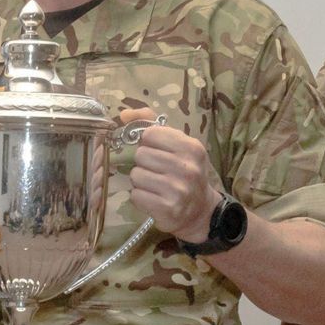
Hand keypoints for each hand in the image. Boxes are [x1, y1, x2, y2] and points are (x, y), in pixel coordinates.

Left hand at [118, 108, 217, 241]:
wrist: (200, 211)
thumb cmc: (185, 173)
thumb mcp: (178, 146)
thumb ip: (152, 124)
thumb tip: (124, 114)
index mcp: (191, 147)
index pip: (150, 134)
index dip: (148, 143)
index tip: (157, 151)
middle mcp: (187, 167)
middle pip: (141, 155)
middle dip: (144, 164)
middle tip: (157, 172)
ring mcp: (177, 189)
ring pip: (136, 175)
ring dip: (141, 181)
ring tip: (155, 186)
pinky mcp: (167, 208)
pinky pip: (136, 195)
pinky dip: (140, 197)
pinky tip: (154, 199)